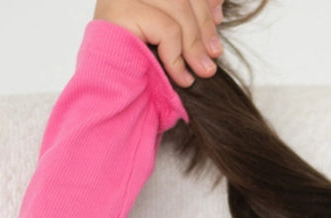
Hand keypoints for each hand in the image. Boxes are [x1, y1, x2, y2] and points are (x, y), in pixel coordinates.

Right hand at [94, 0, 223, 86]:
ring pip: (178, 6)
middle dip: (204, 24)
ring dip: (195, 43)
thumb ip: (189, 18)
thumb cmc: (140, 72)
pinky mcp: (120, 12)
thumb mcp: (171, 40)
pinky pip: (166, 28)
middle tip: (214, 53)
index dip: (203, 1)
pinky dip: (178, 55)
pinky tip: (182, 76)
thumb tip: (217, 5)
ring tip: (202, 70)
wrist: (112, 96)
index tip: (218, 18)